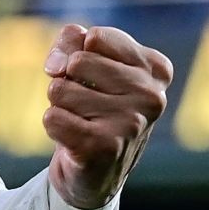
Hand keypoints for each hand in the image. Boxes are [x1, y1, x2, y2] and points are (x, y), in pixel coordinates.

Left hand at [43, 24, 172, 209]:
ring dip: (60, 106)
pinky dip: (54, 128)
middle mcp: (152, 96)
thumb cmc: (93, 107)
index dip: (77, 54)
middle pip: (76, 62)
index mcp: (156, 70)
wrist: (97, 172)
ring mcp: (131, 123)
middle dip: (68, 82)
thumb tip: (58, 66)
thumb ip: (71, 42)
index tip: (91, 78)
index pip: (94, 38)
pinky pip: (52, 118)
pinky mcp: (105, 148)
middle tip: (85, 106)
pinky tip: (75, 141)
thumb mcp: (86, 63)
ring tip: (81, 123)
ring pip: (60, 90)